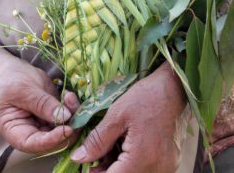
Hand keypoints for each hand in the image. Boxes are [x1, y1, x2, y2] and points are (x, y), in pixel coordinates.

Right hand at [0, 57, 79, 153]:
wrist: (16, 70)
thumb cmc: (12, 80)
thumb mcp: (23, 90)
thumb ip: (42, 104)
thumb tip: (64, 118)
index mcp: (13, 131)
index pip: (31, 144)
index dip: (50, 141)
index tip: (66, 130)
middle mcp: (30, 132)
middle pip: (51, 140)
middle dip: (67, 127)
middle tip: (74, 109)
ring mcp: (44, 124)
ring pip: (64, 130)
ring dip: (72, 116)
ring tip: (70, 97)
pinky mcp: (55, 115)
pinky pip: (68, 118)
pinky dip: (72, 109)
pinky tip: (69, 96)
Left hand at [71, 63, 186, 172]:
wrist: (174, 88)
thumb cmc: (145, 97)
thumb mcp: (117, 115)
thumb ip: (98, 141)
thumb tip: (79, 158)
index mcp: (143, 157)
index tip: (89, 167)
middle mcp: (158, 167)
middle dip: (109, 171)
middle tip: (97, 158)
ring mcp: (167, 165)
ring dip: (121, 168)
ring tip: (111, 151)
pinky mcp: (170, 160)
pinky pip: (147, 169)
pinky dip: (133, 163)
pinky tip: (125, 149)